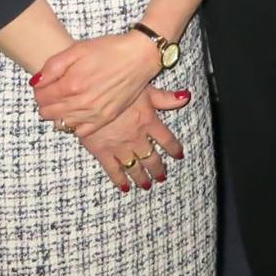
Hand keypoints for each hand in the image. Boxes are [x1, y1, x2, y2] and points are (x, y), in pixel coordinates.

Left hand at [31, 31, 163, 133]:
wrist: (139, 56)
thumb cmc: (109, 49)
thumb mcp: (78, 48)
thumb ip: (53, 66)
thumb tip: (36, 82)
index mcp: (71, 84)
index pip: (40, 97)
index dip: (39, 90)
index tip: (44, 83)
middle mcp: (81, 103)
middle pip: (48, 112)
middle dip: (45, 102)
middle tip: (53, 90)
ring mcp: (94, 114)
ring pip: (62, 123)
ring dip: (58, 113)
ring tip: (65, 99)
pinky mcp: (105, 119)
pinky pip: (80, 131)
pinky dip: (74, 124)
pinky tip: (78, 111)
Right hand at [76, 87, 190, 191]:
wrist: (89, 95)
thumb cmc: (117, 88)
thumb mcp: (144, 88)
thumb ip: (165, 97)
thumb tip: (186, 96)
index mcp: (149, 121)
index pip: (167, 140)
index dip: (174, 149)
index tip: (179, 156)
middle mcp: (137, 138)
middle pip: (152, 158)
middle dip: (158, 169)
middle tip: (162, 177)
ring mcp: (120, 147)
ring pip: (135, 168)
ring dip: (142, 178)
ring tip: (147, 185)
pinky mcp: (102, 152)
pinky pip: (113, 171)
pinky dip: (119, 180)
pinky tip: (124, 187)